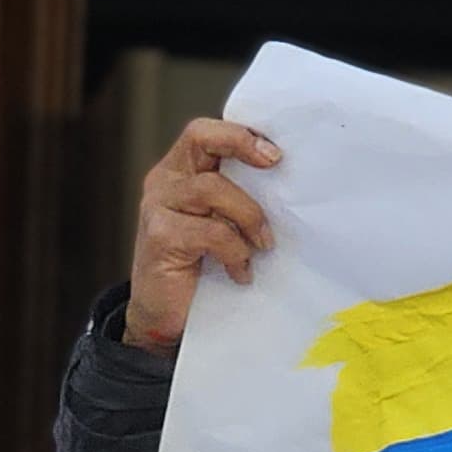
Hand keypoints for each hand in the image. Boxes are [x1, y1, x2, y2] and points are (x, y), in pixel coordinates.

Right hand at [123, 118, 280, 357]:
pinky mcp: (160, 237)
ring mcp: (158, 207)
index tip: (277, 153)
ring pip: (212, 188)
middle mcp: (166, 181)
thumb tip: (293, 189)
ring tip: (263, 244)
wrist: (164, 319)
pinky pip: (210, 232)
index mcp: (182, 171)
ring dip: (248, 215)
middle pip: (200, 138)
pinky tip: (240, 271)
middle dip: (241, 144)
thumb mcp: (223, 225)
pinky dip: (235, 251)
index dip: (241, 134)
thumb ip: (240, 201)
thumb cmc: (200, 270)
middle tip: (275, 163)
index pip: (206, 132)